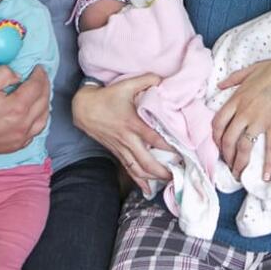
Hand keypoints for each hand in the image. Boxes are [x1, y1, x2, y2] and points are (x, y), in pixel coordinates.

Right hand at [0, 65, 49, 156]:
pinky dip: (40, 118)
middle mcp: (23, 124)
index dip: (40, 74)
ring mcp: (21, 137)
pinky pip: (37, 130)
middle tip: (41, 76)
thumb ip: (3, 74)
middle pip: (44, 101)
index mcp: (16, 108)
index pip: (37, 87)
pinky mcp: (17, 145)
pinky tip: (34, 111)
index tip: (38, 67)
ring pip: (44, 117)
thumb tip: (19, 76)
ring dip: (45, 102)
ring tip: (40, 91)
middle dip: (45, 85)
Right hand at [72, 76, 172, 192]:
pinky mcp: (117, 153)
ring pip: (138, 170)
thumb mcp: (127, 84)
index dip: (171, 147)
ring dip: (154, 178)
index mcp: (132, 124)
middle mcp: (128, 140)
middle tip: (181, 173)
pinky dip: (140, 181)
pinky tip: (149, 190)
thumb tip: (165, 79)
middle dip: (164, 171)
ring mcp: (121, 148)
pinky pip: (129, 170)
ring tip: (169, 181)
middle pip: (147, 162)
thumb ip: (148, 80)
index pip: (155, 139)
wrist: (84, 108)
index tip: (186, 151)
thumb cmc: (107, 96)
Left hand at [212, 53, 270, 180]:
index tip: (218, 146)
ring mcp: (259, 121)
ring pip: (244, 146)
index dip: (216, 138)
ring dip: (240, 163)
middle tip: (228, 164)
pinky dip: (268, 164)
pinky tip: (266, 176)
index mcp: (236, 100)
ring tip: (239, 174)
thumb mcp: (248, 71)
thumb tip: (219, 85)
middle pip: (228, 139)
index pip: (218, 123)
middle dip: (226, 155)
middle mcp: (244, 113)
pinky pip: (270, 148)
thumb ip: (232, 79)